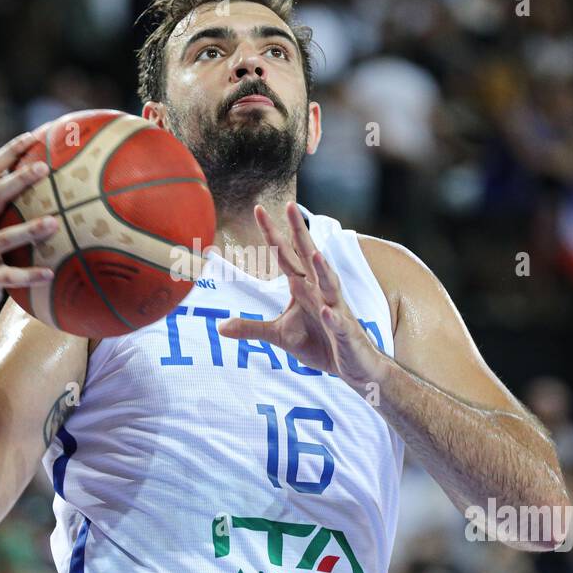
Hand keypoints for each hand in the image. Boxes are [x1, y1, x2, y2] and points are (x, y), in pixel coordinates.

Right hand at [0, 131, 60, 332]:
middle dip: (18, 179)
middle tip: (44, 168)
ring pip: (3, 238)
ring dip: (30, 229)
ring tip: (55, 222)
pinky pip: (7, 277)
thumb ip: (3, 214)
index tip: (32, 136)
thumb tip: (46, 194)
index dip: (8, 153)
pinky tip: (50, 274)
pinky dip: (29, 276)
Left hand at [219, 202, 388, 394]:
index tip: (258, 209)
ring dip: (322, 270)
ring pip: (330, 286)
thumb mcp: (280, 336)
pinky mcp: (346, 333)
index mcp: (304, 287)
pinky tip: (326, 311)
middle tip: (290, 206)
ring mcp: (336, 311)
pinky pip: (339, 324)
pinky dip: (333, 318)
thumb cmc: (320, 344)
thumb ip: (252, 328)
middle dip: (300, 233)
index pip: (286, 255)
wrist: (353, 366)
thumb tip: (220, 326)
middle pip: (309, 257)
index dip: (273, 234)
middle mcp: (321, 292)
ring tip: (314, 253)